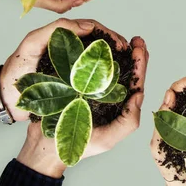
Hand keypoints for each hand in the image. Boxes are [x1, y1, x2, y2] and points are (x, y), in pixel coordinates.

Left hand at [0, 18, 129, 120]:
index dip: (108, 32)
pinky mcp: (73, 84)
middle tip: (128, 52)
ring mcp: (73, 67)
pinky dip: (107, 74)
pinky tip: (117, 77)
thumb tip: (86, 25)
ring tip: (127, 62)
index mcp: (63, 36)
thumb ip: (54, 29)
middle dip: (116, 43)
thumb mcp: (32, 43)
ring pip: (99, 58)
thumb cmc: (16, 70)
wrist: (4, 99)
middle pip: (99, 42)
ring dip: (115, 58)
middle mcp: (71, 49)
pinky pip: (94, 76)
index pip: (91, 28)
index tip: (120, 42)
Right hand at [16, 32, 146, 175]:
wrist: (44, 146)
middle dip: (133, 54)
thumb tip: (139, 95)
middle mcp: (107, 95)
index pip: (134, 83)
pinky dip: (93, 55)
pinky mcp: (74, 84)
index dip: (140, 64)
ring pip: (108, 66)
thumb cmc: (78, 146)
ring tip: (121, 39)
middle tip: (137, 39)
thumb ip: (128, 122)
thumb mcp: (107, 139)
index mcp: (118, 106)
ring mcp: (91, 89)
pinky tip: (97, 44)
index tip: (141, 48)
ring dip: (115, 51)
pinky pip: (86, 67)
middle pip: (125, 71)